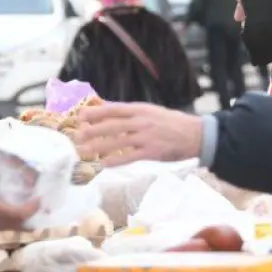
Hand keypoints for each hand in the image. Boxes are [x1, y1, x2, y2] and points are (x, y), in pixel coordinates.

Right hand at [0, 155, 39, 234]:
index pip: (24, 213)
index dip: (35, 206)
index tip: (40, 197)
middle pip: (23, 226)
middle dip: (33, 217)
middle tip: (38, 205)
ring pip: (13, 227)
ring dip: (21, 218)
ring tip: (25, 204)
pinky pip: (3, 227)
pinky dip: (10, 219)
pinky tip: (7, 208)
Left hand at [73, 103, 204, 165]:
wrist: (195, 134)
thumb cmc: (171, 122)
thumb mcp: (150, 111)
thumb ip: (129, 112)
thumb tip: (106, 107)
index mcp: (140, 109)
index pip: (113, 109)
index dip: (95, 113)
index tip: (80, 117)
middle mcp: (141, 121)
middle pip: (111, 126)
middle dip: (92, 131)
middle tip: (76, 137)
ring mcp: (146, 137)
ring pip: (117, 142)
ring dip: (97, 147)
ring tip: (83, 152)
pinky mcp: (152, 152)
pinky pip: (129, 157)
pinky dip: (115, 160)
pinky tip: (103, 164)